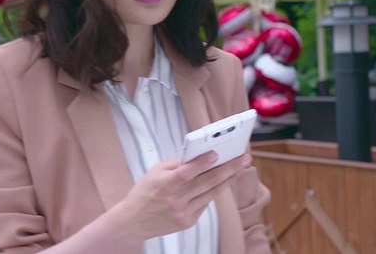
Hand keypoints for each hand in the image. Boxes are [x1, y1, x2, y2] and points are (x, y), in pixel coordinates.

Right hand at [110, 151, 251, 240]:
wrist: (133, 222)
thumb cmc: (144, 192)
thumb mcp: (154, 172)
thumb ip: (176, 164)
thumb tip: (198, 155)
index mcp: (164, 185)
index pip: (186, 173)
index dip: (201, 163)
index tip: (216, 153)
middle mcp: (175, 200)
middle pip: (206, 183)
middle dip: (227, 169)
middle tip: (242, 159)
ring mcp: (183, 213)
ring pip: (210, 193)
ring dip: (227, 180)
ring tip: (240, 169)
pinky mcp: (188, 222)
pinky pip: (205, 203)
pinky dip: (213, 191)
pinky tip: (223, 182)